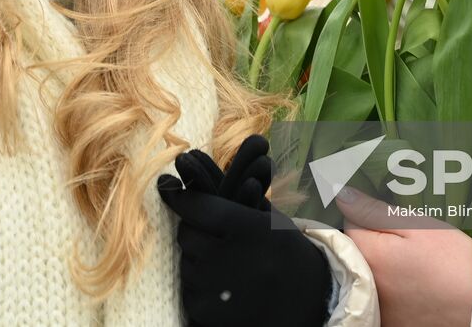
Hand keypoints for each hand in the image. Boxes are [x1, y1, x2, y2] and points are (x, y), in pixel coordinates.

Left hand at [158, 134, 331, 326]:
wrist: (305, 305)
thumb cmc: (286, 252)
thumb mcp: (270, 216)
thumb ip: (235, 191)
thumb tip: (193, 159)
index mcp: (248, 229)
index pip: (197, 205)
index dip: (179, 195)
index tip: (167, 184)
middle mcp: (228, 259)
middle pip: (186, 232)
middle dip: (194, 227)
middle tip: (210, 230)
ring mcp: (214, 289)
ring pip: (184, 259)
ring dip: (196, 255)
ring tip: (222, 259)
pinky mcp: (204, 311)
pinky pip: (187, 287)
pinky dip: (198, 282)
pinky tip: (221, 281)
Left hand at [336, 187, 471, 326]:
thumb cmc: (454, 263)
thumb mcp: (417, 226)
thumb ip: (374, 212)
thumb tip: (343, 196)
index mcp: (369, 258)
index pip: (349, 226)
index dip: (368, 217)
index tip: (389, 219)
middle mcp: (368, 288)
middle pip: (357, 254)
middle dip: (374, 243)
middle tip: (406, 243)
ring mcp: (379, 310)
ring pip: (369, 277)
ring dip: (382, 268)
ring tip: (413, 265)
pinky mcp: (393, 324)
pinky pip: (383, 300)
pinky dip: (393, 290)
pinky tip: (415, 284)